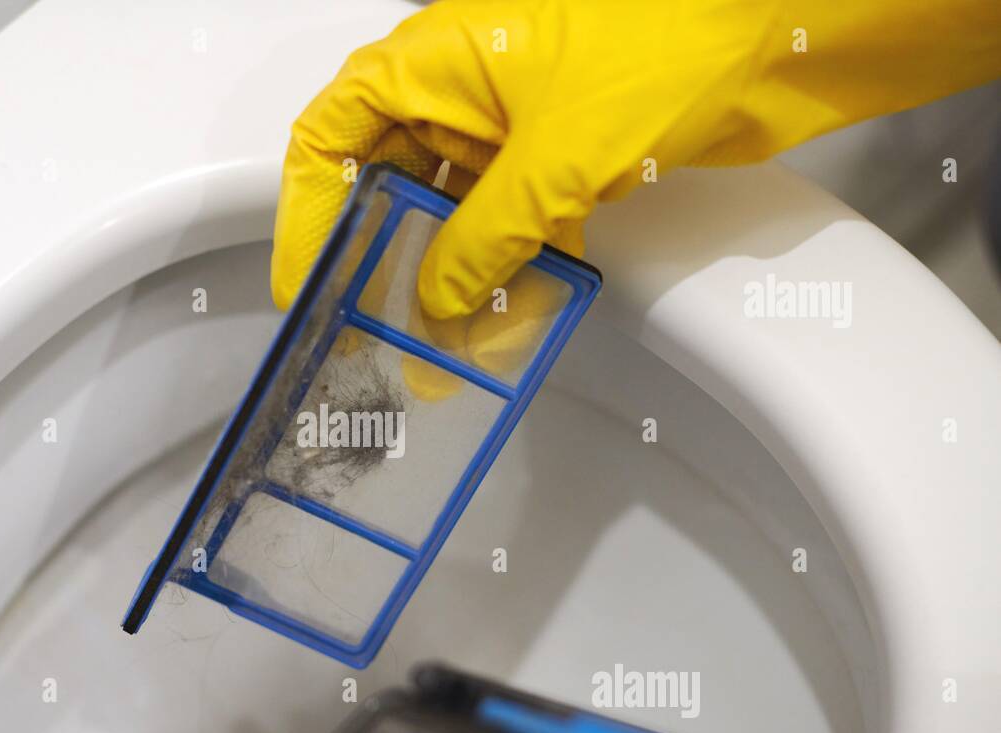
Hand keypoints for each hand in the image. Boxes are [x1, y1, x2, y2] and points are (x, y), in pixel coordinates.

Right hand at [272, 0, 1000, 320]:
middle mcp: (460, 89)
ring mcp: (512, 125)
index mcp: (430, 59)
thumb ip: (480, 239)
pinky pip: (510, 226)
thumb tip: (436, 297)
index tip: (304, 281)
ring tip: (438, 352)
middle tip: (371, 333)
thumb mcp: (550, 159)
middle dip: (381, 265)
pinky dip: (504, 274)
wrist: (775, 33)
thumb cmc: (664, 38)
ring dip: (446, 284)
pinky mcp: (561, 158)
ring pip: (452, 215)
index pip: (332, 138)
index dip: (307, 214)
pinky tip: (502, 324)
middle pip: (389, 186)